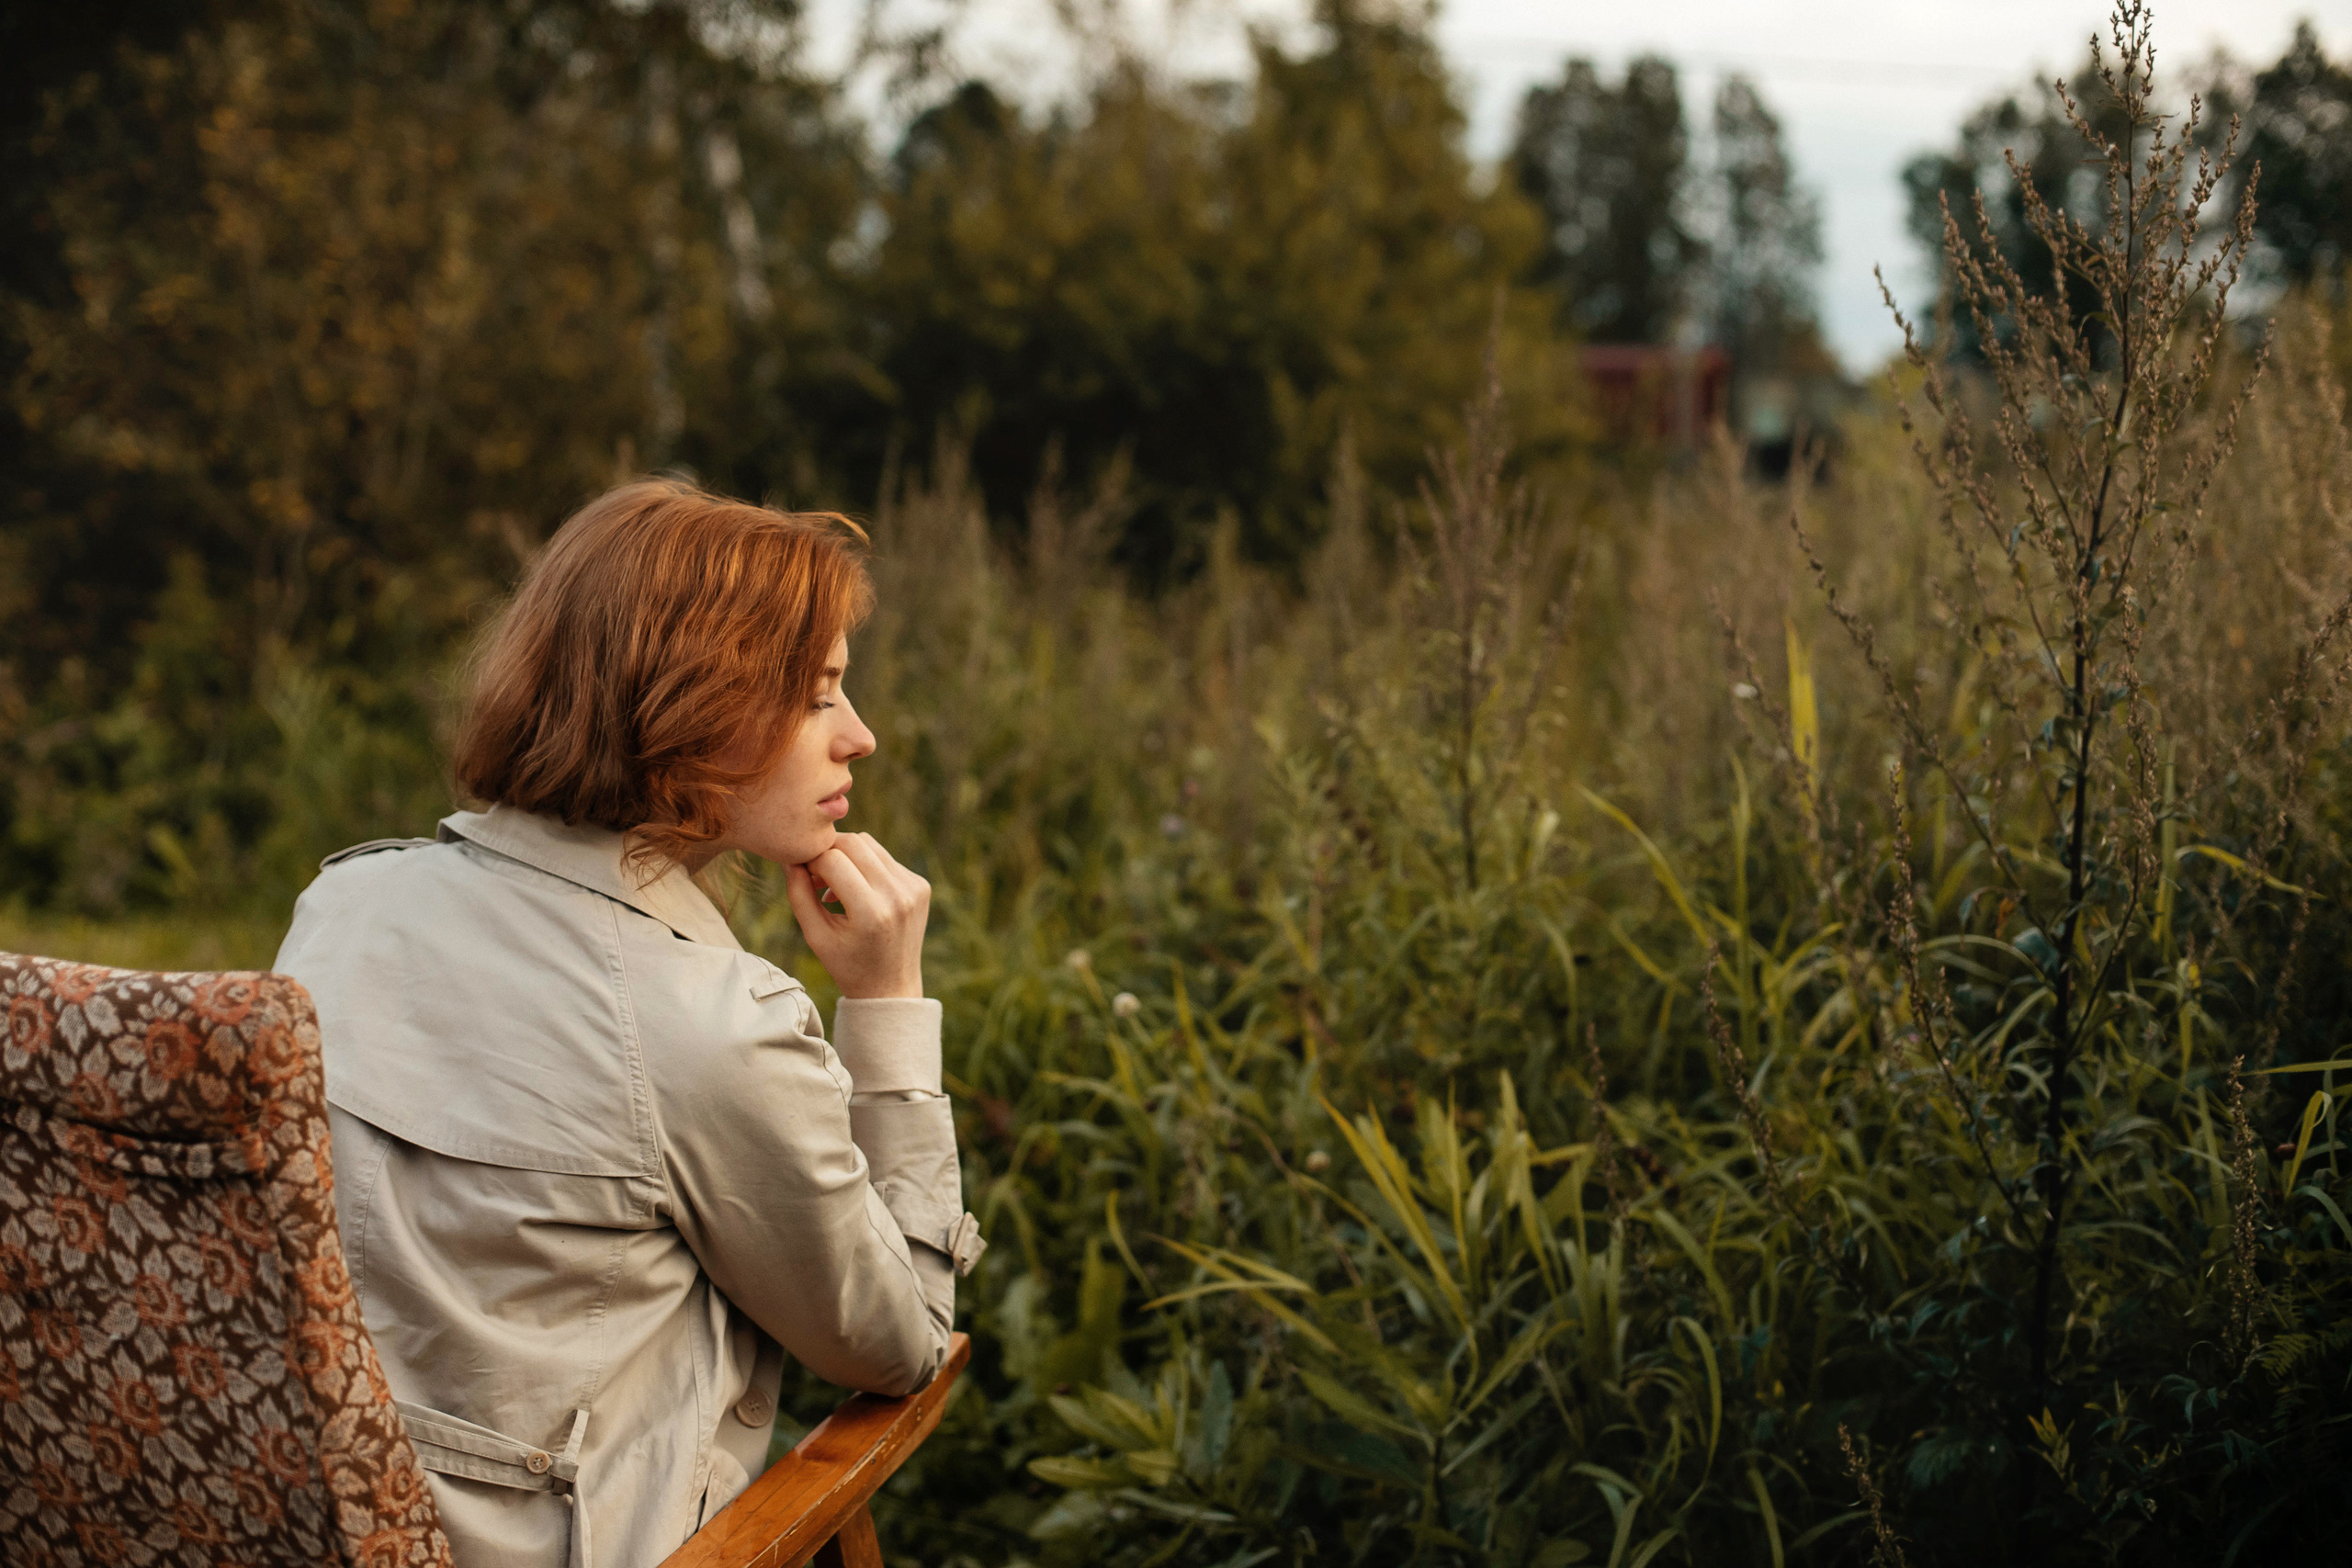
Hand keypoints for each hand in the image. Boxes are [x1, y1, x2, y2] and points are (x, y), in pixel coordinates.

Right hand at [784, 832, 929, 998]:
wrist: (891, 987)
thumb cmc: (847, 966)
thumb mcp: (815, 935)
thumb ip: (798, 894)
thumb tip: (789, 858)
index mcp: (871, 912)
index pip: (832, 860)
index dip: (811, 862)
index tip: (802, 875)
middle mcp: (897, 895)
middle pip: (853, 842)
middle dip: (828, 851)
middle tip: (815, 875)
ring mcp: (913, 888)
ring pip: (870, 844)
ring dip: (847, 855)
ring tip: (834, 885)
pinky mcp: (921, 885)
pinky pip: (885, 858)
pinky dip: (866, 866)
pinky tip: (858, 892)